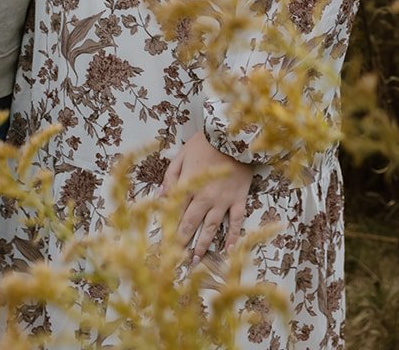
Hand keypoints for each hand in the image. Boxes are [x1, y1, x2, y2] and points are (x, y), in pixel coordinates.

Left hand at [160, 131, 253, 261]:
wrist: (232, 136)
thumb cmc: (205, 143)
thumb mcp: (182, 155)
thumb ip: (170, 176)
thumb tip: (160, 197)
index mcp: (188, 186)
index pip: (175, 212)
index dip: (168, 227)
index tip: (162, 242)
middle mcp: (204, 198)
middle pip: (190, 224)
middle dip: (182, 242)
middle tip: (175, 260)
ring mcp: (223, 201)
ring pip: (211, 227)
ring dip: (203, 245)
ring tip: (196, 260)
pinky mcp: (238, 200)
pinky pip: (236, 222)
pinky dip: (233, 237)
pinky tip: (228, 250)